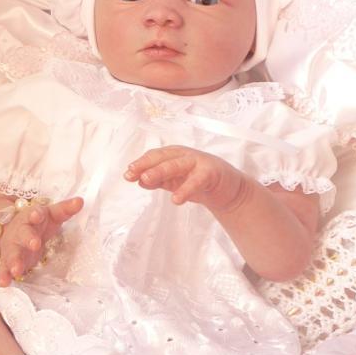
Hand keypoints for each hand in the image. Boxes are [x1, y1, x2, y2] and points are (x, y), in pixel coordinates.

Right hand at [0, 197, 82, 286]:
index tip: (37, 215)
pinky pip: (3, 268)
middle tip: (35, 244)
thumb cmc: (37, 222)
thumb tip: (80, 201)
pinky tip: (3, 283)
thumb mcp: (52, 214)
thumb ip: (65, 209)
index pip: (34, 214)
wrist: (10, 228)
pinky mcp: (7, 260)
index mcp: (31, 217)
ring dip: (14, 261)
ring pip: (12, 253)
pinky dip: (3, 275)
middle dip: (28, 238)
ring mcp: (12, 246)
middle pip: (23, 234)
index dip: (35, 214)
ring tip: (16, 270)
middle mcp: (20, 231)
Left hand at [125, 146, 246, 211]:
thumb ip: (158, 181)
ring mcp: (198, 162)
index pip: (154, 157)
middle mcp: (184, 155)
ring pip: (176, 165)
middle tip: (132, 174)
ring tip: (146, 180)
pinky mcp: (210, 173)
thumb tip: (138, 181)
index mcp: (174, 155)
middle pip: (162, 157)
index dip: (140, 164)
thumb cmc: (199, 182)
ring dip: (160, 171)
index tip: (127, 174)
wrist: (228, 189)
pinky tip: (176, 199)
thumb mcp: (175, 182)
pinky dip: (185, 189)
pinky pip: (196, 181)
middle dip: (146, 164)